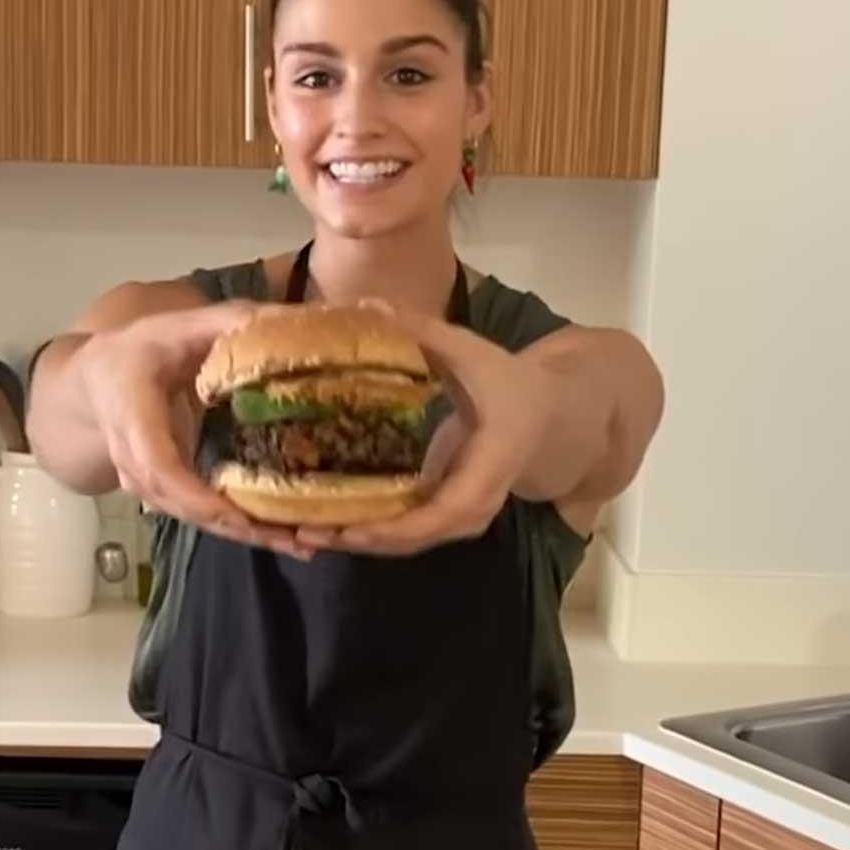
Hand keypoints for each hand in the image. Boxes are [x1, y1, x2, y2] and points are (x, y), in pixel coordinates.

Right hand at [74, 301, 311, 558]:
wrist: (97, 378)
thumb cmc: (143, 348)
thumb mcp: (182, 324)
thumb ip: (232, 321)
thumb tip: (290, 321)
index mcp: (132, 411)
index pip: (155, 464)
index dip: (193, 495)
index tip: (236, 514)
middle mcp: (132, 456)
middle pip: (177, 502)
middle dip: (232, 524)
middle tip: (292, 537)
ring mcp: (143, 480)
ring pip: (188, 515)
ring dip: (241, 534)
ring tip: (300, 542)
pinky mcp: (161, 492)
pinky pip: (195, 513)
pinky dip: (237, 527)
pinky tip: (283, 534)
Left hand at [298, 307, 555, 555]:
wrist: (543, 415)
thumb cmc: (506, 382)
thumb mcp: (471, 353)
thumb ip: (423, 332)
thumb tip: (367, 306)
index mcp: (490, 465)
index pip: (446, 511)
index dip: (398, 528)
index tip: (351, 529)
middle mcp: (478, 504)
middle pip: (418, 538)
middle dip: (363, 540)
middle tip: (306, 533)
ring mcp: (464, 516)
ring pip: (410, 543)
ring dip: (360, 542)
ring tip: (306, 534)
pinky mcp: (448, 516)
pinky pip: (409, 533)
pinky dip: (371, 533)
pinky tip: (329, 524)